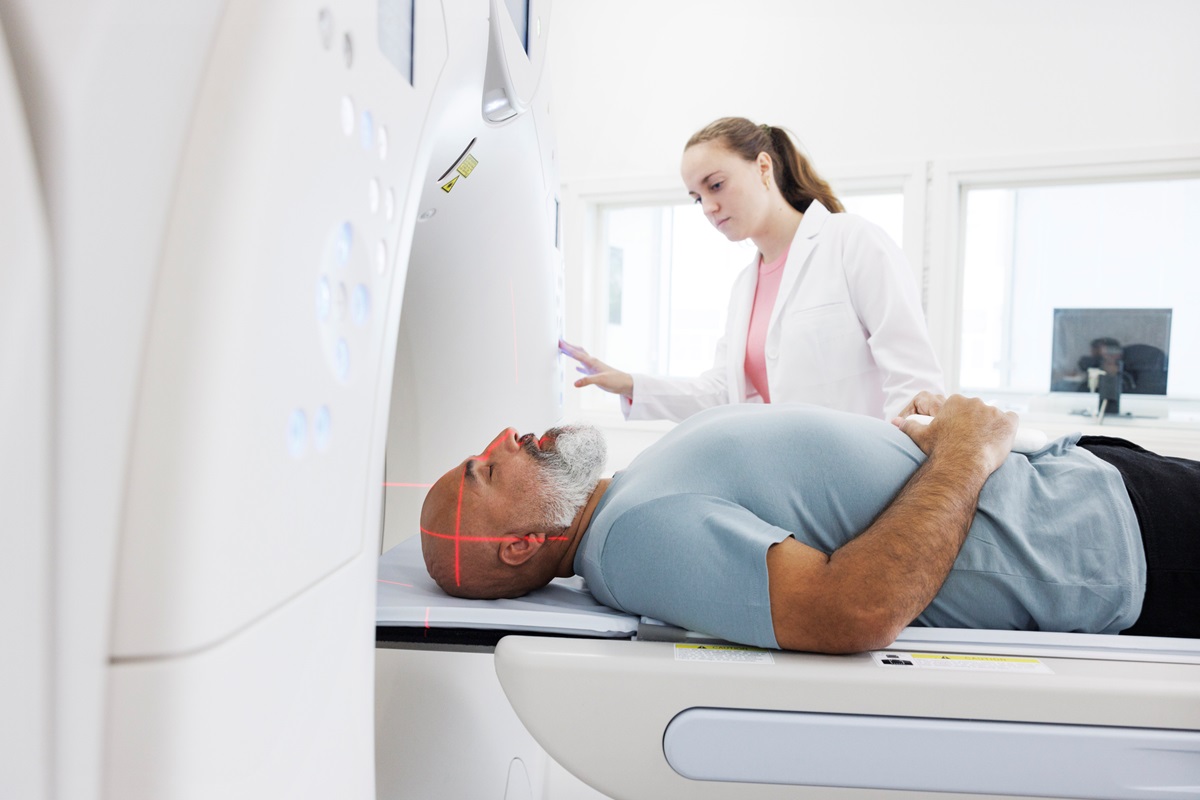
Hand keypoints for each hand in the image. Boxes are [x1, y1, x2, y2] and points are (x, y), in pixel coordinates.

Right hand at [558, 339, 633, 396]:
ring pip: (581, 358)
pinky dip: (579, 366)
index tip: (559, 342)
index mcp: (592, 362)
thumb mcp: (601, 380)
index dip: (567, 348)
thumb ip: (587, 381)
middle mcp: (592, 363)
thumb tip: (575, 383)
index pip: (577, 354)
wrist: (625, 384)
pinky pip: (585, 368)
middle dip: (569, 347)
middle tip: (560, 342)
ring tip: (565, 351)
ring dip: (572, 354)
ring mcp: (594, 367)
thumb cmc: (615, 380)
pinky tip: (576, 367)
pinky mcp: (596, 373)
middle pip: (578, 352)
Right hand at [894, 394, 1017, 477]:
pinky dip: (1008, 429)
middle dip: (976, 423)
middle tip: (972, 441)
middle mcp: (975, 402)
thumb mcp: (921, 436)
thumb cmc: (940, 450)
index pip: (961, 407)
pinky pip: (1012, 420)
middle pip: (978, 410)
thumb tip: (893, 421)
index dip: (961, 421)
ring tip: (985, 444)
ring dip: (992, 427)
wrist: (961, 464)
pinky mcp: (1008, 422)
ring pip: (994, 416)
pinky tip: (1000, 439)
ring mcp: (993, 411)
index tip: (959, 434)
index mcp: (955, 401)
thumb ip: (908, 426)